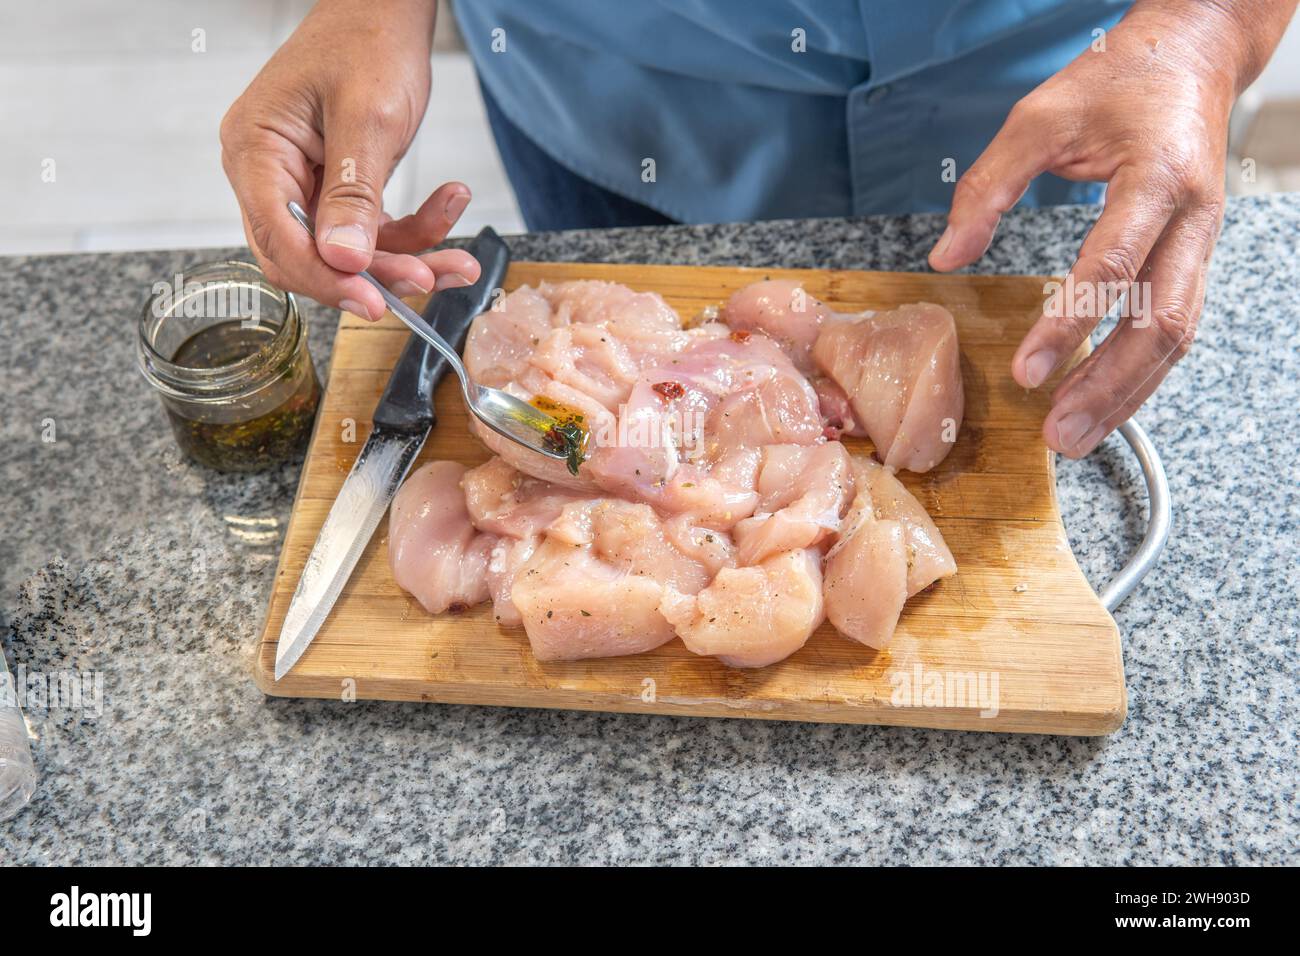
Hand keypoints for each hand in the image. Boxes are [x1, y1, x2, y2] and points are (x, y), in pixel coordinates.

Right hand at [220, 0, 478, 321]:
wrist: (385, 10)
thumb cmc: (367, 41)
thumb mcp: (368, 117)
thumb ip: (354, 191)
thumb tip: (342, 258)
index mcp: (255, 150)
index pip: (279, 239)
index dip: (326, 278)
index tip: (373, 300)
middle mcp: (268, 172)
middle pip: (309, 255)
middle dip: (373, 274)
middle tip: (427, 279)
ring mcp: (301, 182)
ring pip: (347, 251)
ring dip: (405, 258)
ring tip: (460, 259)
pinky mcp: (335, 187)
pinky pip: (370, 230)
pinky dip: (413, 230)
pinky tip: (450, 203)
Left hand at [930, 0, 1295, 456]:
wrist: (1192, 55)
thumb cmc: (1116, 81)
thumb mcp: (1039, 116)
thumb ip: (988, 185)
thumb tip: (945, 256)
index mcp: (1156, 177)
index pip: (1112, 265)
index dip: (1068, 324)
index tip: (1025, 373)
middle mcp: (1192, 218)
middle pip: (1161, 321)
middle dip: (1108, 386)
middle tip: (1057, 433)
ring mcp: (1202, 241)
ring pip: (1176, 335)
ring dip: (1128, 394)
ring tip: (1076, 437)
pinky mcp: (1195, 256)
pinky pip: (1175, 326)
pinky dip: (1140, 372)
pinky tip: (1103, 403)